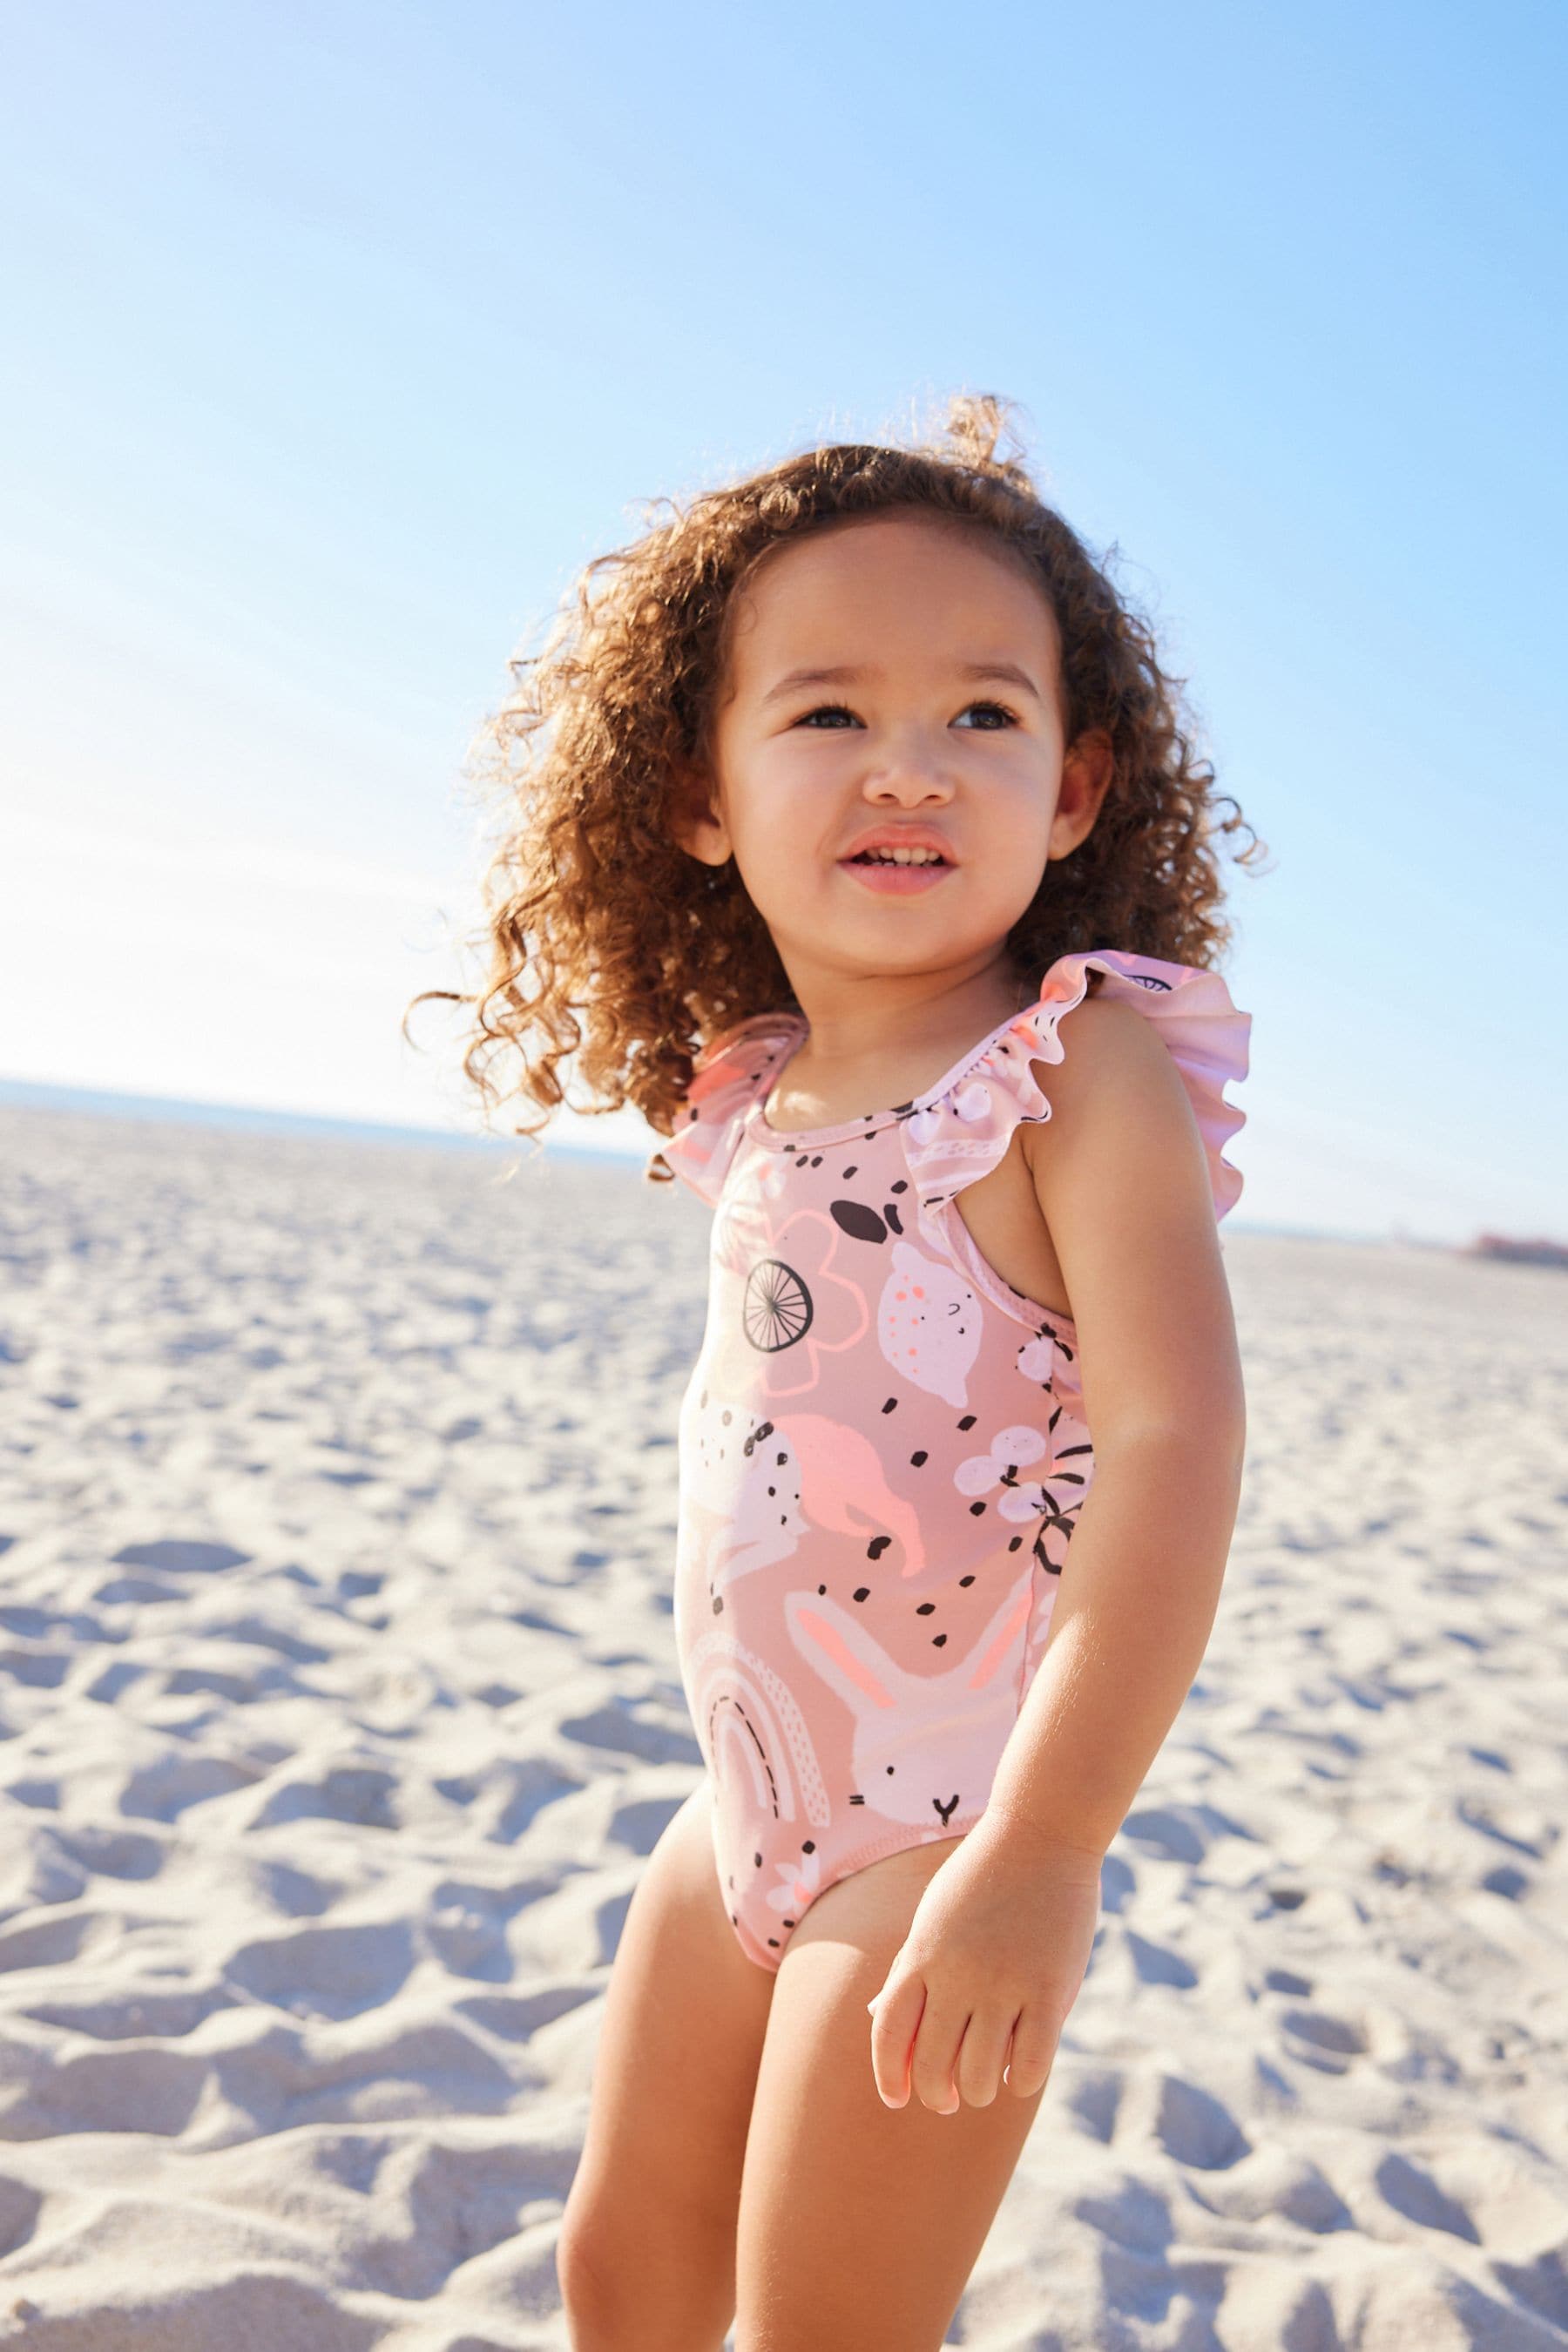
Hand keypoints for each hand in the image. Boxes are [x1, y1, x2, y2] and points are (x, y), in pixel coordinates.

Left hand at [865, 1822, 1102, 2112]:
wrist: (1040, 1832)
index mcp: (921, 1954)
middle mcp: (957, 1974)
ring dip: (977, 2092)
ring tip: (982, 2086)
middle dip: (937, 2094)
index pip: (889, 2033)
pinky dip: (1019, 2082)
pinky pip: (1030, 2062)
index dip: (888, 2076)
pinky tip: (1018, 2075)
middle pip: (933, 2064)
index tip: (897, 2098)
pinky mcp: (1050, 1989)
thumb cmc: (983, 1876)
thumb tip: (881, 2018)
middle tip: (947, 2099)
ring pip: (979, 2075)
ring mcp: (1004, 1983)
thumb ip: (913, 1967)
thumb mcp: (934, 1917)